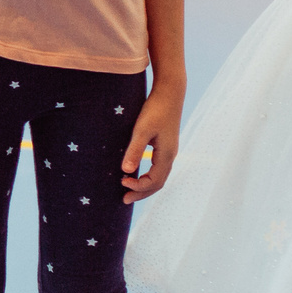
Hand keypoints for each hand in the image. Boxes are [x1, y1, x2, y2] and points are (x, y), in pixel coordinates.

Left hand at [120, 84, 184, 203]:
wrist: (169, 93)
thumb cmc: (155, 109)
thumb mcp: (142, 130)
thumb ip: (135, 150)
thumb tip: (126, 171)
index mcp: (167, 155)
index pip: (154, 181)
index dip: (138, 186)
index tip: (121, 182)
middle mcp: (170, 156)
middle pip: (158, 183)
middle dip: (141, 192)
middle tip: (123, 199)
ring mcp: (169, 151)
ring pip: (158, 176)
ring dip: (144, 185)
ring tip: (128, 189)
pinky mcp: (165, 145)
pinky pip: (157, 167)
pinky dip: (147, 175)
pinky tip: (135, 173)